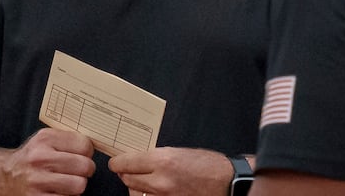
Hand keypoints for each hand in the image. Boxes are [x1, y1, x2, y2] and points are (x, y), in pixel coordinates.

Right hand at [1, 128, 95, 194]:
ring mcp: (38, 180)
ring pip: (79, 185)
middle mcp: (40, 158)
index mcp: (45, 139)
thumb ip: (67, 139)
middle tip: (77, 171)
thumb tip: (93, 145)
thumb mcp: (44, 140)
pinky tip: (59, 191)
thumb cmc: (31, 158)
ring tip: (68, 182)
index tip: (81, 155)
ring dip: (76, 186)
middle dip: (85, 170)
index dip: (87, 152)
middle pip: (85, 166)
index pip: (85, 145)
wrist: (5, 176)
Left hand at [109, 147, 233, 195]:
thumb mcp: (179, 153)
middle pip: (128, 180)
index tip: (116, 163)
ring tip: (141, 182)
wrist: (228, 183)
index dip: (118, 163)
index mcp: (162, 161)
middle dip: (126, 174)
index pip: (126, 163)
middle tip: (127, 170)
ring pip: (136, 194)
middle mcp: (161, 181)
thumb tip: (137, 160)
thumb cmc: (208, 165)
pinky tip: (151, 192)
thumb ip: (156, 157)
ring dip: (135, 188)